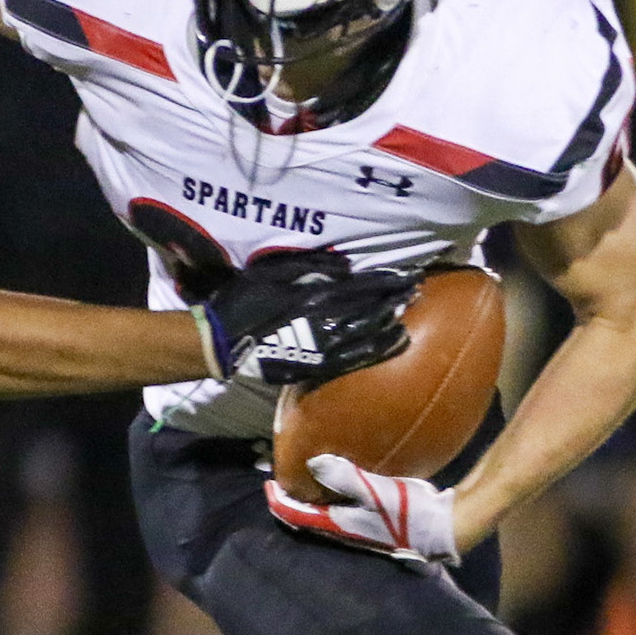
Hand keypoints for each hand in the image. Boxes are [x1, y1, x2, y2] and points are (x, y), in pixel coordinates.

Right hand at [195, 252, 413, 383]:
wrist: (220, 341)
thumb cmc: (243, 301)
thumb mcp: (272, 272)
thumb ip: (310, 268)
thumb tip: (347, 267)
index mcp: (314, 297)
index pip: (359, 288)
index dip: (385, 282)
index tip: (407, 276)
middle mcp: (323, 323)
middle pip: (368, 312)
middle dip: (393, 302)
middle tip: (415, 293)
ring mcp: (319, 349)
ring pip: (364, 337)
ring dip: (388, 328)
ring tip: (407, 321)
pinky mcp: (312, 367)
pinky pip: (350, 361)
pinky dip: (372, 352)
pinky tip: (389, 347)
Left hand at [265, 453, 459, 563]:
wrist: (447, 526)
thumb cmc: (411, 513)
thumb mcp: (378, 494)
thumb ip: (347, 478)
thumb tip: (314, 462)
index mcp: (340, 525)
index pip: (299, 517)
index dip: (279, 503)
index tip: (268, 484)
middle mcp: (347, 528)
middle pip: (308, 515)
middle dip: (294, 496)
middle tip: (283, 473)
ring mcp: (362, 524)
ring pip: (326, 509)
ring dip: (314, 492)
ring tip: (307, 470)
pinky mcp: (377, 516)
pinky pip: (346, 502)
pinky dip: (336, 488)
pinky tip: (344, 471)